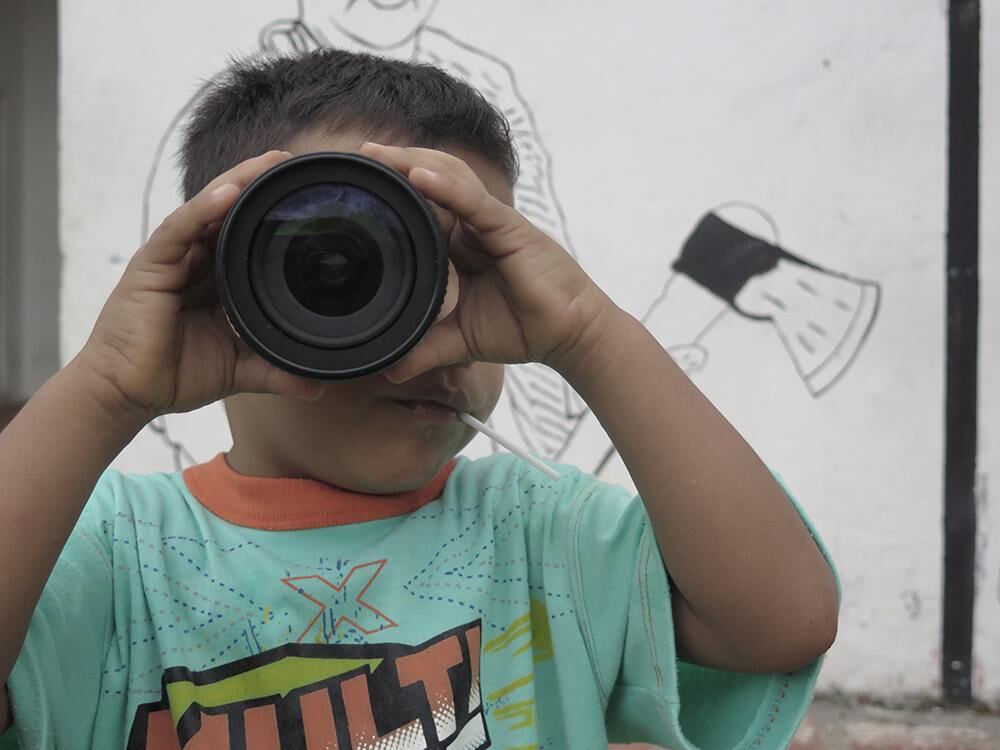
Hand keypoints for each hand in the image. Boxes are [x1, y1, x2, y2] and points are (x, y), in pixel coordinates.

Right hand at [78, 151, 325, 422]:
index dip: (272, 213)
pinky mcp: (151, 264)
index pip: (246, 234)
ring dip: (237, 183)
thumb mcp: (238, 368)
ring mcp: (172, 258)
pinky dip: (202, 209)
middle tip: (294, 163)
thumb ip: (276, 370)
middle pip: (229, 212)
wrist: (129, 394)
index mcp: (216, 278)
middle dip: (259, 184)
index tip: (309, 196)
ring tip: (270, 163)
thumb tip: (319, 384)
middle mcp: (195, 260)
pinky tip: (227, 193)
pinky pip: (179, 229)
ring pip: (207, 210)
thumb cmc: (176, 374)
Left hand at [359, 142, 613, 382]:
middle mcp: (472, 226)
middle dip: (397, 164)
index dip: (392, 190)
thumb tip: (390, 371)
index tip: (357, 184)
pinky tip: (420, 177)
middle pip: (432, 180)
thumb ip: (426, 349)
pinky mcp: (510, 229)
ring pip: (450, 179)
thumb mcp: (461, 340)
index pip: (421, 205)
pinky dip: (447, 188)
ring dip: (414, 164)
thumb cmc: (521, 327)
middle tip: (362, 155)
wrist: (567, 335)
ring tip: (381, 156)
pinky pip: (474, 203)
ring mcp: (491, 224)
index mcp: (458, 244)